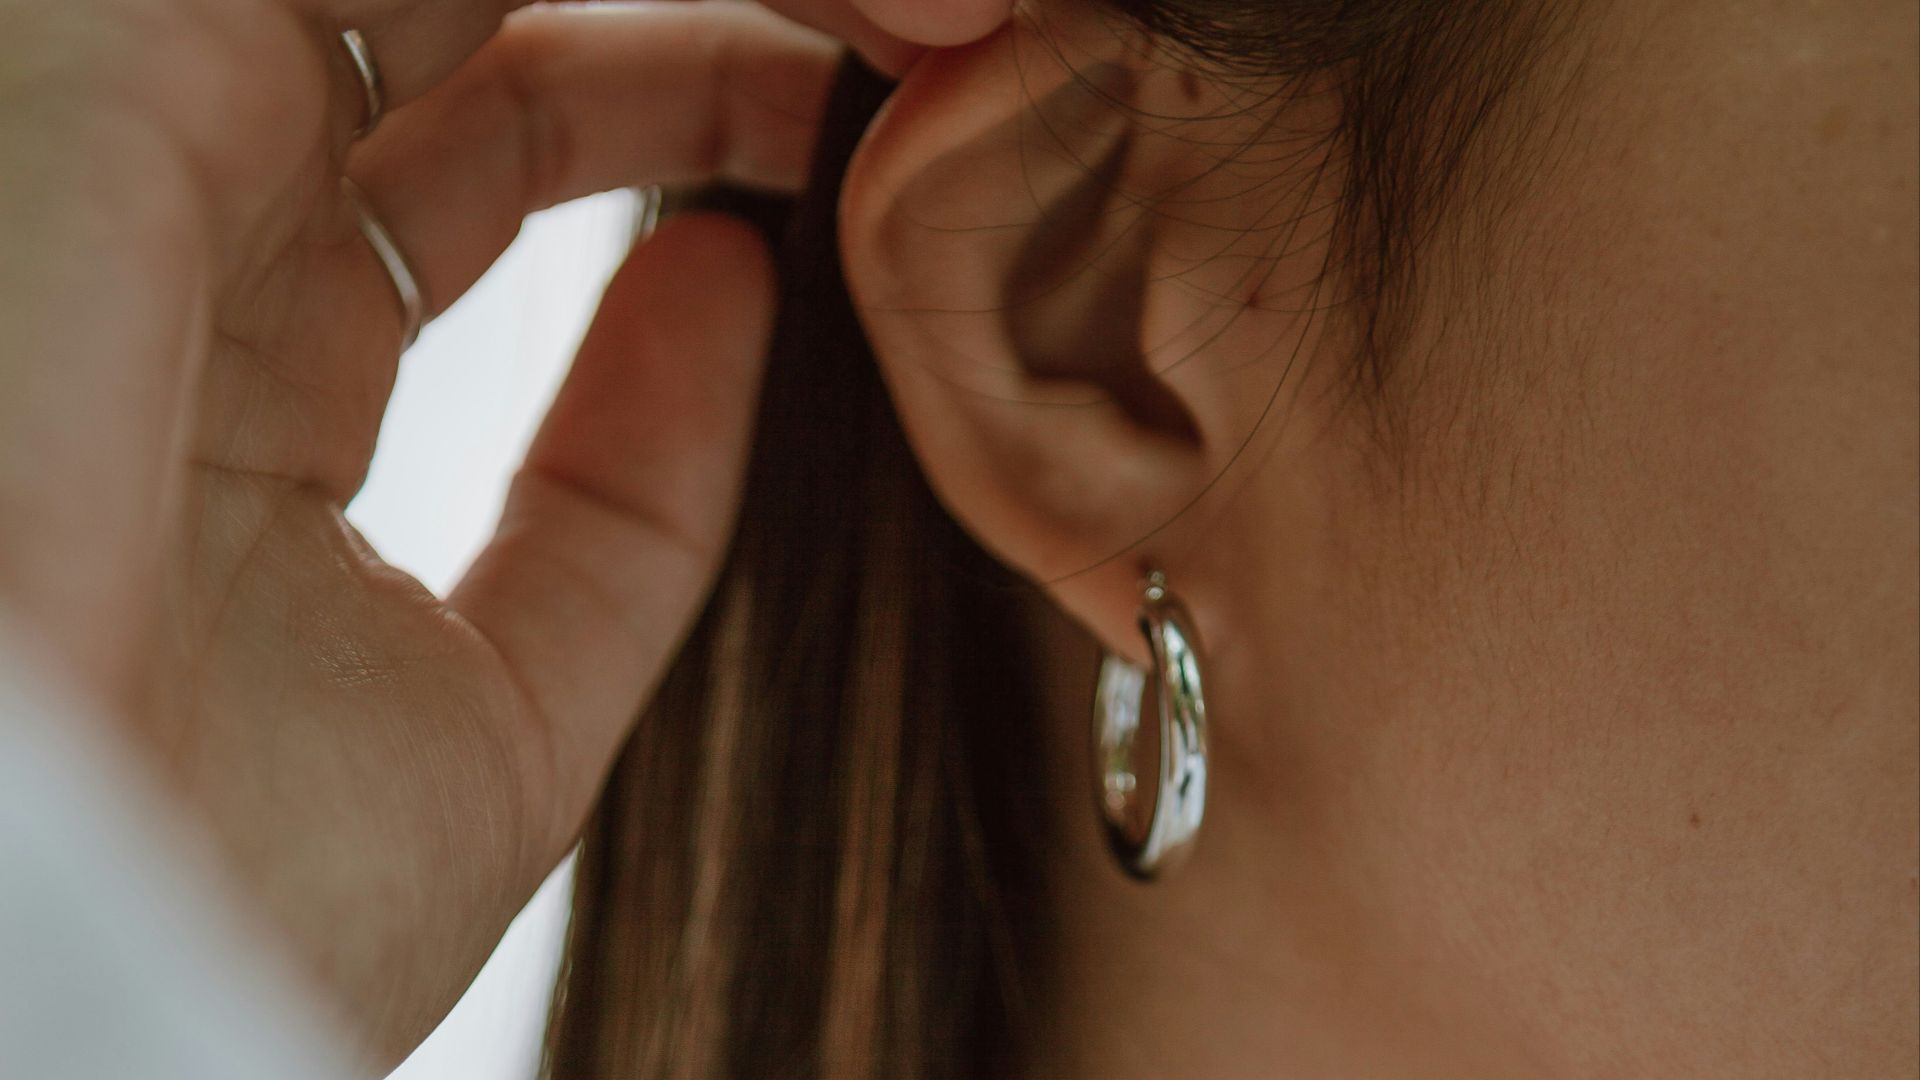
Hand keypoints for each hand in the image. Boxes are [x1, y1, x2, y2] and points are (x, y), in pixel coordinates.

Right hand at [0, 0, 850, 1063]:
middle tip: (947, 37)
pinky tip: (834, 19)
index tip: (872, 137)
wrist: (75, 993)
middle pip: (490, 5)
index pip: (494, 133)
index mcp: (261, 348)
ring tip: (939, 14)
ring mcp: (140, 124)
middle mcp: (194, 210)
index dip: (693, 99)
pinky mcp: (103, 70)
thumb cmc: (230, 897)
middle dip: (724, 12)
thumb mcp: (502, 704)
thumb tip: (735, 281)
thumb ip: (627, 499)